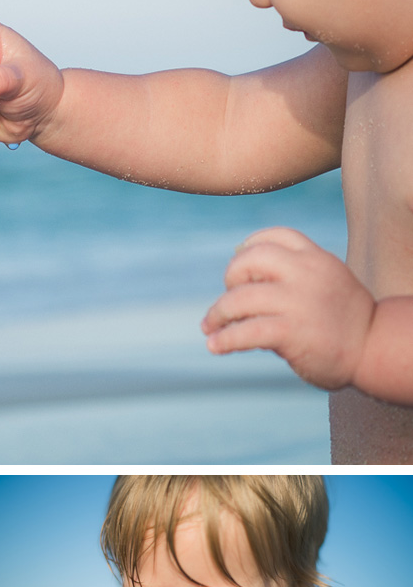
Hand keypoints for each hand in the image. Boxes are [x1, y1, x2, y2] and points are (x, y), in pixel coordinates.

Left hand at [201, 227, 374, 389]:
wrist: (375, 350)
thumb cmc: (345, 319)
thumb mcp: (326, 282)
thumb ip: (293, 275)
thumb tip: (241, 283)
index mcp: (316, 257)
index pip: (275, 236)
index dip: (250, 246)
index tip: (239, 262)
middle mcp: (305, 273)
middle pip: (250, 258)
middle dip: (231, 276)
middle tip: (231, 297)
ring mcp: (297, 301)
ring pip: (240, 297)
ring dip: (217, 314)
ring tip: (210, 328)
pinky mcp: (291, 331)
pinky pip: (246, 331)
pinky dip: (225, 339)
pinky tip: (216, 346)